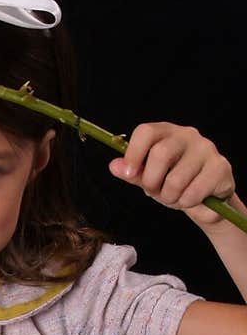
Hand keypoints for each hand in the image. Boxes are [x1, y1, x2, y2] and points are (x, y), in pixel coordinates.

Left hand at [108, 122, 235, 225]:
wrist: (206, 197)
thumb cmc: (175, 182)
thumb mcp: (149, 178)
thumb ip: (132, 173)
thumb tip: (114, 166)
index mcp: (166, 132)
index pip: (146, 131)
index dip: (133, 153)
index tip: (128, 174)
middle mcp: (187, 135)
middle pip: (161, 153)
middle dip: (152, 182)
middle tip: (155, 191)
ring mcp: (206, 149)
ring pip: (176, 180)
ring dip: (170, 197)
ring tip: (175, 196)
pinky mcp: (220, 167)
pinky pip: (193, 193)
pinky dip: (187, 203)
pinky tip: (192, 199)